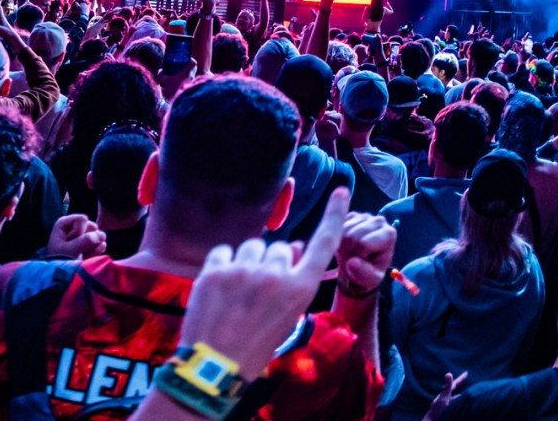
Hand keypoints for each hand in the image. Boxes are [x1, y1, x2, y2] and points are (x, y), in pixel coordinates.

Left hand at [45, 214, 107, 258]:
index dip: (79, 233)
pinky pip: (102, 244)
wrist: (63, 276)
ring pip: (98, 235)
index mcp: (65, 223)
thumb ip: (85, 241)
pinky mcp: (92, 245)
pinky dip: (96, 253)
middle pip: (92, 226)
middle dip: (87, 240)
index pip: (82, 219)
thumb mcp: (69, 250)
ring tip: (81, 256)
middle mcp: (75, 227)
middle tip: (77, 251)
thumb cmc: (61, 261)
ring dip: (92, 248)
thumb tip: (102, 235)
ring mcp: (84, 236)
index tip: (70, 243)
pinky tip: (86, 258)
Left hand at [178, 188, 350, 379]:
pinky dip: (223, 263)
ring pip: (251, 246)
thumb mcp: (287, 315)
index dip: (334, 216)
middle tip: (258, 293)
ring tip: (239, 291)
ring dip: (247, 261)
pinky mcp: (215, 269)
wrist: (216, 365)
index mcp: (300, 289)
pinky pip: (223, 250)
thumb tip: (292, 248)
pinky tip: (221, 286)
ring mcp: (244, 270)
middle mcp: (275, 275)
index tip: (342, 191)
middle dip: (271, 264)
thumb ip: (292, 281)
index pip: (323, 244)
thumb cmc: (256, 342)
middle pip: (278, 249)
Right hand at [336, 211, 395, 295]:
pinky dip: (337, 238)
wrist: (361, 267)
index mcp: (389, 234)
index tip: (360, 265)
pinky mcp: (351, 215)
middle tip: (350, 261)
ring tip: (348, 254)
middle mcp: (378, 220)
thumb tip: (352, 263)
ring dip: (341, 245)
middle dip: (348, 251)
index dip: (358, 257)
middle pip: (352, 235)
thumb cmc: (369, 273)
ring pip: (343, 229)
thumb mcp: (371, 280)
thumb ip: (365, 274)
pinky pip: (337, 225)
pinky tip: (344, 244)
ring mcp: (364, 216)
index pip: (364, 243)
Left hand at [423, 373, 468, 420]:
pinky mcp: (448, 410)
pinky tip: (464, 406)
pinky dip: (461, 404)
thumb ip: (448, 386)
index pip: (455, 384)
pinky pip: (457, 405)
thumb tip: (449, 373)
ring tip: (469, 395)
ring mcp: (447, 404)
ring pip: (457, 398)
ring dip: (463, 397)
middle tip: (467, 381)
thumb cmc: (438, 409)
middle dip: (462, 386)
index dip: (461, 378)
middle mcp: (447, 397)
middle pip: (456, 390)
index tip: (466, 372)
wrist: (433, 420)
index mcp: (446, 393)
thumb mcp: (444, 397)